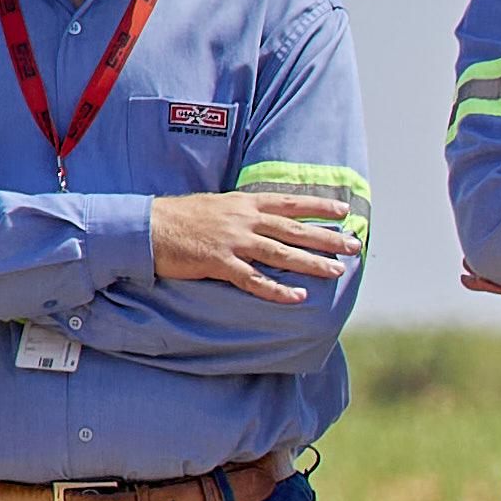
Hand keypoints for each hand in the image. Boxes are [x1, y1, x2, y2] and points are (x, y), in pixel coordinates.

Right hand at [152, 185, 358, 297]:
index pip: (290, 203)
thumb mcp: (217, 205)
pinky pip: (254, 280)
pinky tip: (296, 297)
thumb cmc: (180, 218)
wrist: (146, 227)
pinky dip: (276, 290)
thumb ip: (243, 211)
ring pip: (281, 254)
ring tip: (337, 272)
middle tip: (354, 245)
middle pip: (294, 229)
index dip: (319, 205)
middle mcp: (243, 219)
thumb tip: (264, 217)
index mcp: (244, 203)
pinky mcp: (219, 264)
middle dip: (327, 238)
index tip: (344, 209)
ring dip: (311, 264)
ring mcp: (232, 242)